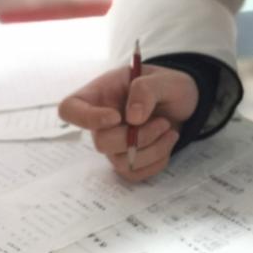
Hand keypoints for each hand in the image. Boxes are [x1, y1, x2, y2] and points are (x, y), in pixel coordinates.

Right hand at [59, 64, 198, 181]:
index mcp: (100, 94)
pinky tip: (168, 141)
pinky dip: (157, 161)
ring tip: (169, 128)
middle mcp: (101, 122)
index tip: (116, 117)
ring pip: (120, 161)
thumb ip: (146, 90)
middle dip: (136, 137)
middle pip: (101, 142)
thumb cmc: (167, 87)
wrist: (183, 103)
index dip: (86, 118)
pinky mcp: (128, 160)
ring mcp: (113, 143)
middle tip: (163, 122)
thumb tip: (133, 117)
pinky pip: (135, 173)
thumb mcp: (164, 79)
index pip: (70, 109)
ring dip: (152, 149)